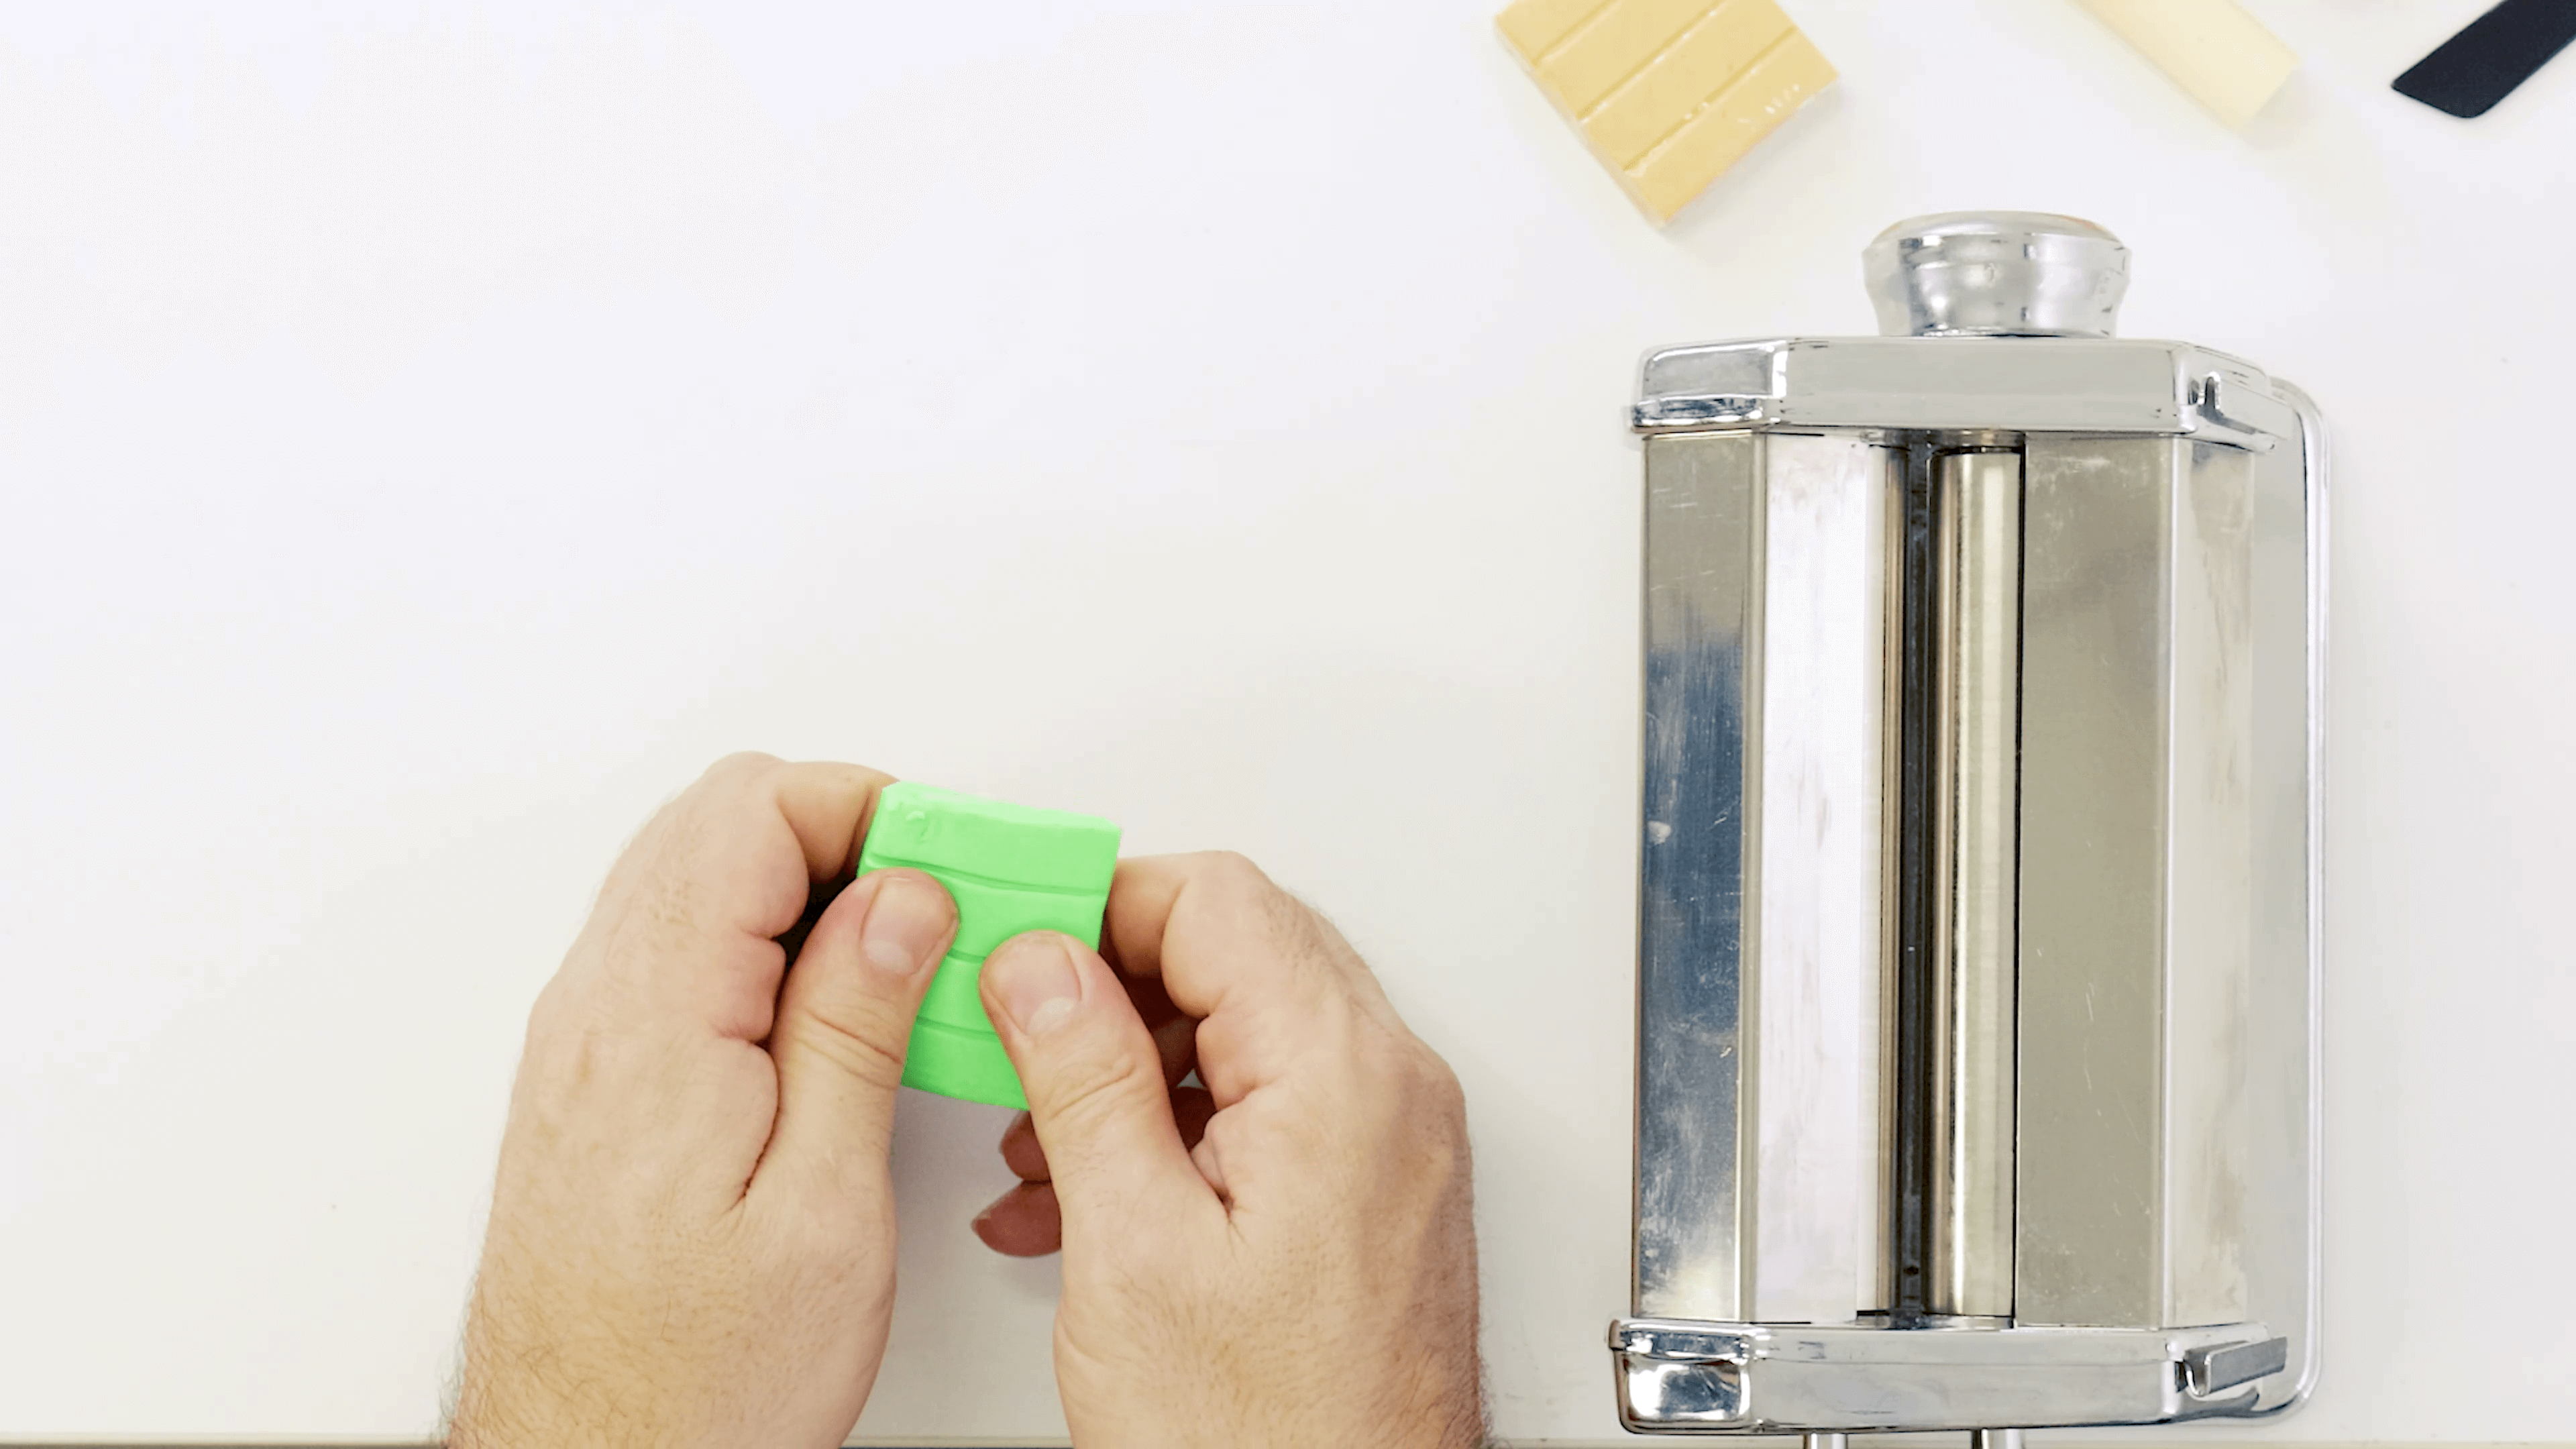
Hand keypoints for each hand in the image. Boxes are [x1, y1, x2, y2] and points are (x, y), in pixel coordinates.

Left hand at [450, 755, 958, 1448]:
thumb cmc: (697, 1379)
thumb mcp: (824, 1209)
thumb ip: (855, 1027)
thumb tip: (900, 897)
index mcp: (656, 1022)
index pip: (751, 812)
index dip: (870, 809)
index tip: (954, 864)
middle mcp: (599, 1011)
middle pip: (718, 823)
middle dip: (848, 833)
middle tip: (945, 902)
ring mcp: (587, 1040)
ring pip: (697, 876)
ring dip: (809, 886)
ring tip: (907, 960)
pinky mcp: (596, 1077)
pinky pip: (680, 946)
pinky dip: (767, 940)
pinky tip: (837, 1009)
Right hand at [975, 853, 1484, 1448]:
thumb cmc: (1270, 1441)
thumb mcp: (1135, 1248)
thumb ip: (1085, 1079)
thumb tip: (1043, 963)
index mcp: (1339, 1078)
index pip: (1217, 899)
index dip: (1101, 905)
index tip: (1018, 941)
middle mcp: (1389, 1090)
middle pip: (1237, 948)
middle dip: (1110, 983)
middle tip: (1016, 1028)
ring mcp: (1390, 1139)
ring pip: (1245, 1027)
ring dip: (1132, 1064)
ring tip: (1044, 1144)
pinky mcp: (1372, 1190)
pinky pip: (1270, 1105)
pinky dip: (1177, 1126)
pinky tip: (1094, 1193)